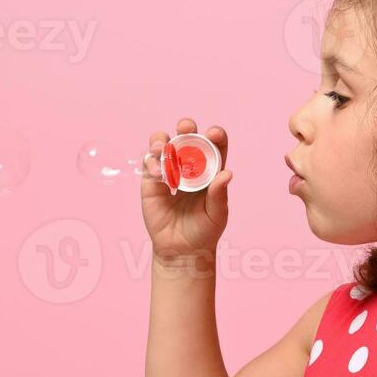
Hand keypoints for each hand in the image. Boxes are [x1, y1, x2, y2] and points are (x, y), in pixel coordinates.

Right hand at [140, 117, 232, 263]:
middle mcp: (190, 165)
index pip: (214, 144)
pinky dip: (152, 162)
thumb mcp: (217, 214)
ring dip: (163, 140)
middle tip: (186, 128)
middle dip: (186, 127)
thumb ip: (219, 195)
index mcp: (210, 169)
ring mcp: (169, 170)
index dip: (215, 134)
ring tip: (164, 148)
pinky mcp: (152, 181)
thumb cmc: (204, 231)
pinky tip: (158, 172)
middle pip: (187, 137)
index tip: (213, 134)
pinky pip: (149, 163)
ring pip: (164, 144)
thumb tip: (227, 174)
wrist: (181, 249)